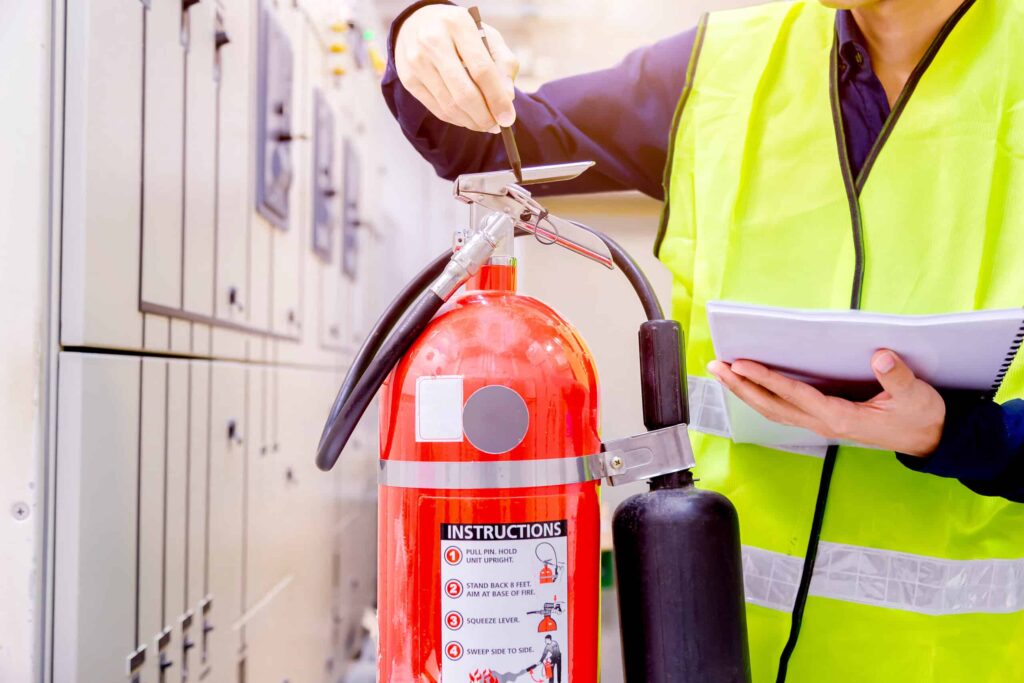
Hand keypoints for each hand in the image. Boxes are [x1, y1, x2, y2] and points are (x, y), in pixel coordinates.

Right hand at [395, 5, 518, 131]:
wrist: (418, 23)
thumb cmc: (461, 33)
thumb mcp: (488, 36)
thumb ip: (504, 64)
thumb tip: (507, 99)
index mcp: (458, 24)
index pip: (482, 70)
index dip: (497, 99)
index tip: (508, 119)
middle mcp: (433, 41)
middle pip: (464, 93)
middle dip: (484, 117)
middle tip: (496, 126)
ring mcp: (417, 61)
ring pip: (450, 106)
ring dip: (471, 122)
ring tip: (485, 124)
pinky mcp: (408, 79)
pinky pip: (437, 109)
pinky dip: (456, 119)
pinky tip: (468, 118)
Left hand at [707, 349, 944, 455]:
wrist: (928, 439)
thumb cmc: (920, 416)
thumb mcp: (917, 396)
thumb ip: (898, 378)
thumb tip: (881, 358)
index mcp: (841, 418)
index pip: (794, 395)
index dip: (766, 379)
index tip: (742, 365)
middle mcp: (824, 423)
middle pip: (772, 405)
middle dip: (741, 385)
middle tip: (716, 366)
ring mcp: (820, 424)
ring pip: (773, 409)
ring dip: (745, 391)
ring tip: (722, 372)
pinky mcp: (822, 421)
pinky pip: (783, 409)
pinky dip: (761, 396)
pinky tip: (748, 384)